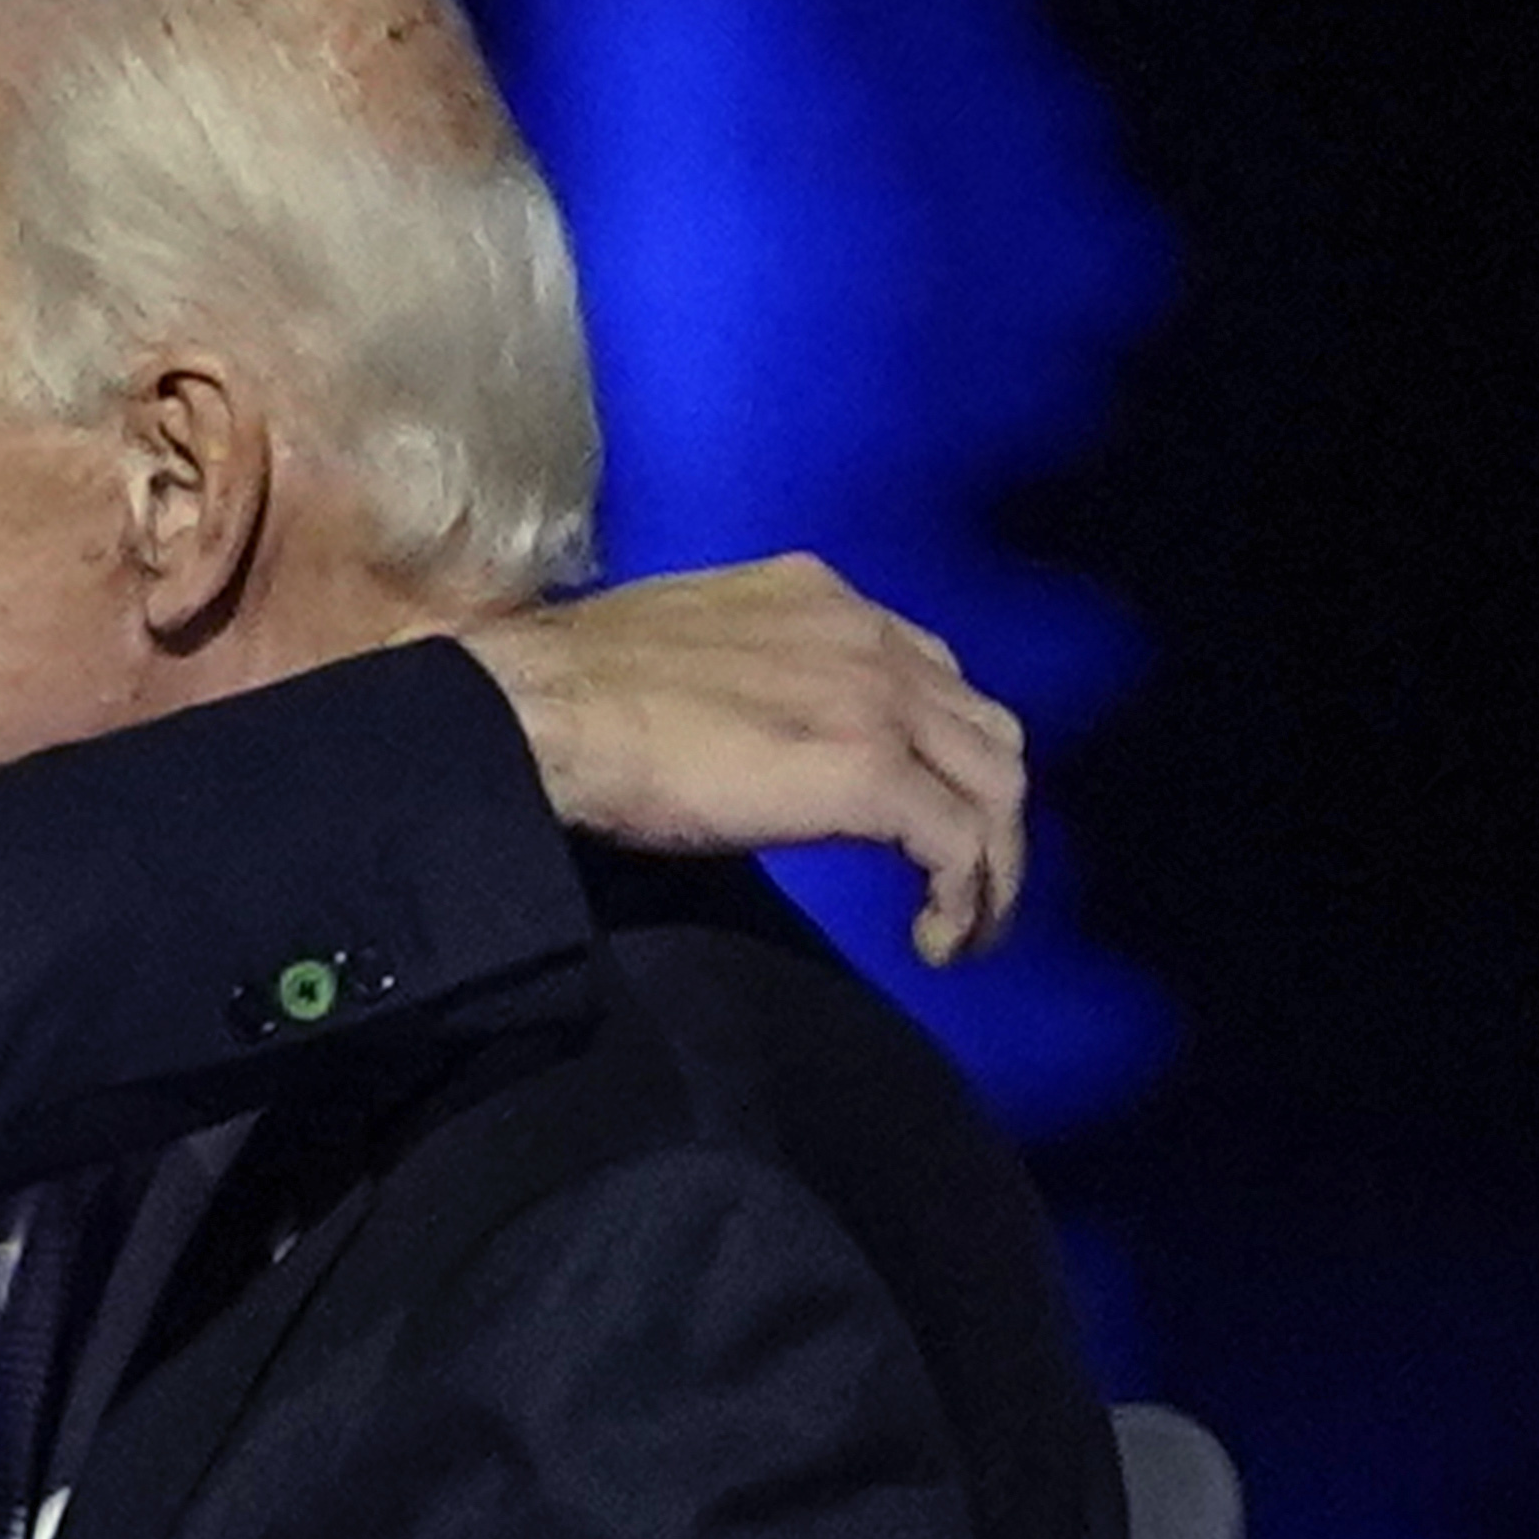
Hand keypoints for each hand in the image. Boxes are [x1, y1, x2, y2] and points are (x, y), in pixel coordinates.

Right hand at [456, 554, 1026, 964]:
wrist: (543, 713)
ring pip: (996, 786)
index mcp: (815, 596)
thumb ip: (743, 681)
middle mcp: (867, 634)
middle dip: (987, 812)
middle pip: (984, 729)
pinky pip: (962, 843)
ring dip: (995, 867)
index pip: (925, 669)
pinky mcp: (869, 772)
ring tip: (965, 929)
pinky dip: (966, 900)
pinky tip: (936, 942)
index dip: (936, 749)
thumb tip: (739, 738)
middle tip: (960, 885)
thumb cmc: (572, 693)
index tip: (915, 812)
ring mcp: (877, 701)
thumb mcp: (681, 657)